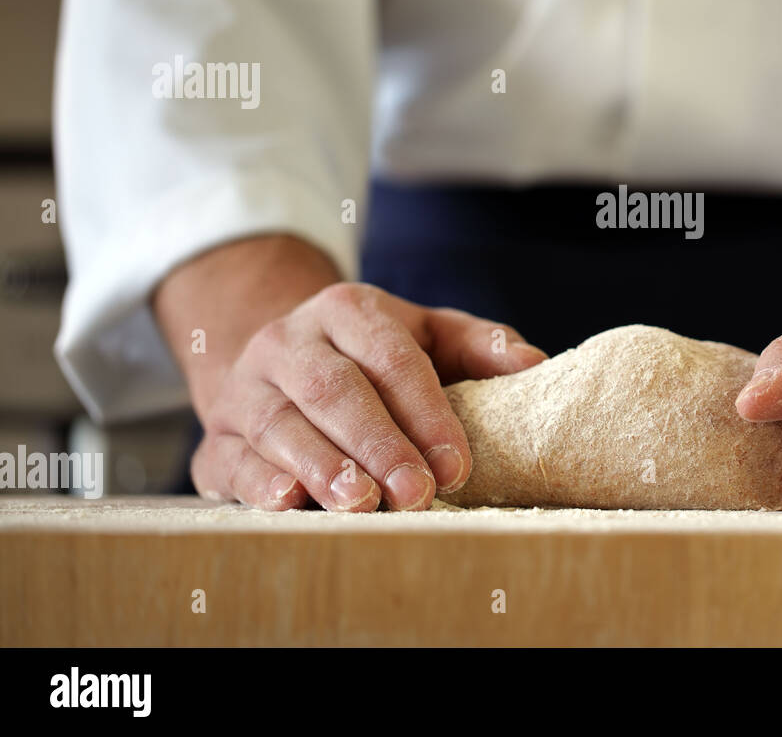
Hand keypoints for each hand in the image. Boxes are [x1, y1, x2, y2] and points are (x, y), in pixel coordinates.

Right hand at [153, 235, 544, 511]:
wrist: (279, 357)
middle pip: (335, 391)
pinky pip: (232, 456)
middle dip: (379, 446)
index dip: (426, 413)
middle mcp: (289, 342)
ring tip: (362, 504)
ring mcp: (245, 387)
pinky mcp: (215, 435)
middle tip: (417, 494)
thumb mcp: (426, 334)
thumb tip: (534, 364)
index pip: (392, 359)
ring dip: (322, 468)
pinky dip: (258, 481)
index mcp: (347, 310)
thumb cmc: (372, 353)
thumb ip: (479, 345)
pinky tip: (288, 502)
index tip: (458, 464)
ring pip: (280, 425)